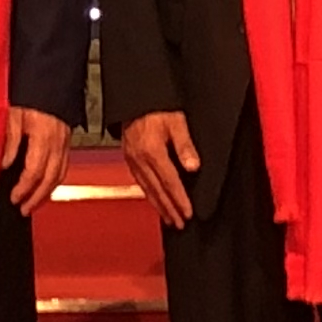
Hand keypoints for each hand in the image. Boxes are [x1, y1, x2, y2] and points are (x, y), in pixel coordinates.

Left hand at [4, 106, 72, 216]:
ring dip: (46, 193)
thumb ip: (10, 141)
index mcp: (43, 138)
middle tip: (23, 209)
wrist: (49, 82)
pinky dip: (54, 181)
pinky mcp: (67, 142)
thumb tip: (4, 164)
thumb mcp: (13, 115)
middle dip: (36, 198)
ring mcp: (64, 144)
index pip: (34, 172)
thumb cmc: (30, 95)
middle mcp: (57, 144)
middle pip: (50, 180)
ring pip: (59, 176)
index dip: (24, 189)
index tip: (14, 198)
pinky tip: (46, 186)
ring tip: (34, 204)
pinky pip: (63, 167)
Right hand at [115, 110, 200, 226]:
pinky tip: (153, 198)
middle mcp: (140, 159)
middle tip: (179, 224)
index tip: (188, 213)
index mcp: (152, 151)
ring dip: (158, 205)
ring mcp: (132, 159)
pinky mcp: (128, 157)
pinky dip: (148, 194)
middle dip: (169, 209)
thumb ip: (185, 145)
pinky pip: (139, 181)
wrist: (134, 97)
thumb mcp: (176, 121)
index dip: (180, 199)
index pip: (170, 182)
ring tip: (168, 218)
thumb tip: (193, 166)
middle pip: (157, 190)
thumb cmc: (156, 106)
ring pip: (146, 188)